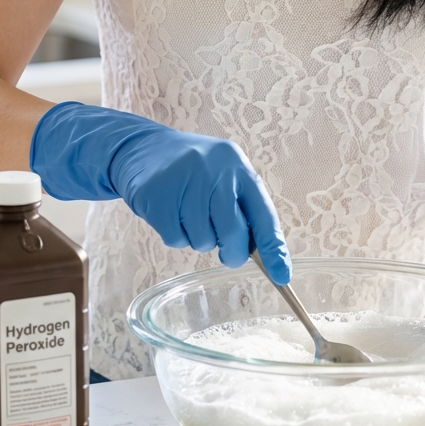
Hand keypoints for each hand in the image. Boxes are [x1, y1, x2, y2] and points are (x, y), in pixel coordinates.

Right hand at [30, 103, 290, 282]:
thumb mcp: (223, 175)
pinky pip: (176, 240)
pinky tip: (170, 214)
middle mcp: (214, 171)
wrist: (142, 148)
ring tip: (189, 215)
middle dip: (232, 252)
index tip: (282, 277)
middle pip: (233, 233)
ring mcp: (184, 182)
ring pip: (203, 241)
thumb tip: (263, 254)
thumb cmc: (192, 171)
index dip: (274, 249)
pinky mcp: (157, 197)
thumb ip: (242, 207)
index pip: (264, 213)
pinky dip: (176, 236)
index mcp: (238, 166)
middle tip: (226, 252)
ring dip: (199, 239)